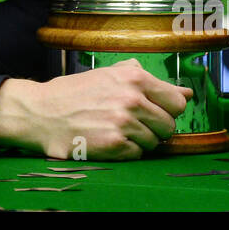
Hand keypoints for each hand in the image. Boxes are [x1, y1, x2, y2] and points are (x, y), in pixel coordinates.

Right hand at [0, 59, 191, 159]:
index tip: (153, 111)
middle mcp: (132, 98)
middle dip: (153, 127)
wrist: (41, 112)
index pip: (177, 102)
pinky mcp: (114, 145)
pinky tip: (107, 140)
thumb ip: (148, 80)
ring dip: (138, 140)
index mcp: (134, 77)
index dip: (167, 109)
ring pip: (153, 142)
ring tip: (114, 130)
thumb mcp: (110, 74)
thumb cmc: (75, 93)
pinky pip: (137, 155)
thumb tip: (187, 92)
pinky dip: (126, 152)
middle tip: (129, 123)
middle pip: (168, 125)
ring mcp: (123, 123)